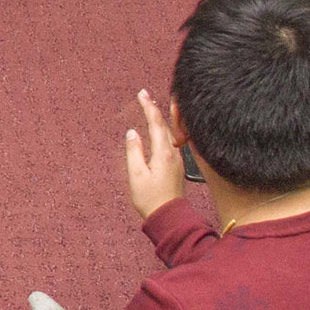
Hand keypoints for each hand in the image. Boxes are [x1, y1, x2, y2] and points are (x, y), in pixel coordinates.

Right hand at [124, 89, 185, 219]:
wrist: (168, 216)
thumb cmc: (151, 198)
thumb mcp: (136, 174)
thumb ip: (134, 151)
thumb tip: (132, 133)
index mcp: (163, 153)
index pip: (155, 123)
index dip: (148, 107)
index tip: (142, 94)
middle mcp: (174, 153)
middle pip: (166, 124)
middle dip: (156, 107)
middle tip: (146, 95)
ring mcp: (178, 159)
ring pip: (172, 131)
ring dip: (164, 116)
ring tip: (156, 105)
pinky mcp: (177, 165)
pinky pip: (174, 140)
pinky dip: (168, 128)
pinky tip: (165, 128)